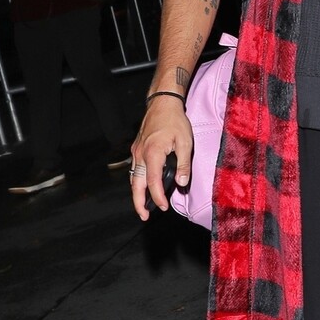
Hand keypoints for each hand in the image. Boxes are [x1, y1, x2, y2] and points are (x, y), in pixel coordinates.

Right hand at [130, 95, 192, 219]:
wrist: (162, 103)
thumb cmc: (175, 121)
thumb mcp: (185, 142)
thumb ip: (184, 164)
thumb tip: (182, 182)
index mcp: (153, 153)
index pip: (153, 182)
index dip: (157, 198)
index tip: (163, 208)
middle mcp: (141, 154)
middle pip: (136, 184)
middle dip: (139, 202)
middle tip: (144, 216)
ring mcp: (136, 151)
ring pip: (134, 177)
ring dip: (137, 193)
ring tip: (143, 207)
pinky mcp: (136, 148)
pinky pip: (135, 169)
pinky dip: (137, 181)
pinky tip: (143, 186)